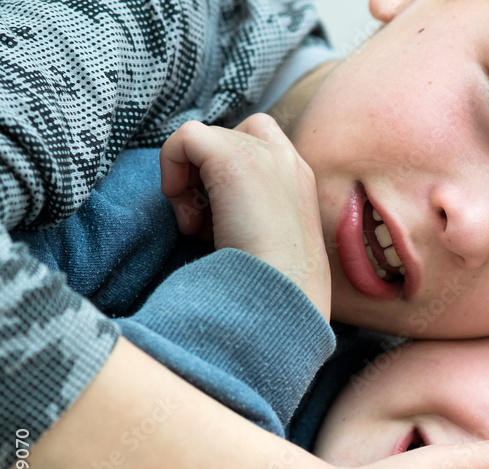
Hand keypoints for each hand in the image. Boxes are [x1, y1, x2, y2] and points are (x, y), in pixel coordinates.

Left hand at [159, 115, 330, 318]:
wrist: (284, 291)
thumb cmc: (275, 284)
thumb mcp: (271, 242)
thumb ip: (252, 212)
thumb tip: (211, 212)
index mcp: (300, 180)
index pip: (259, 144)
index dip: (228, 169)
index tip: (222, 215)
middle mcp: (287, 160)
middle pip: (226, 139)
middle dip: (206, 179)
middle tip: (206, 227)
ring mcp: (263, 154)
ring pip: (203, 141)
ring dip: (189, 183)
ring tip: (199, 230)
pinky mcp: (232, 157)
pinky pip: (184, 138)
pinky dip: (171, 169)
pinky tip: (186, 216)